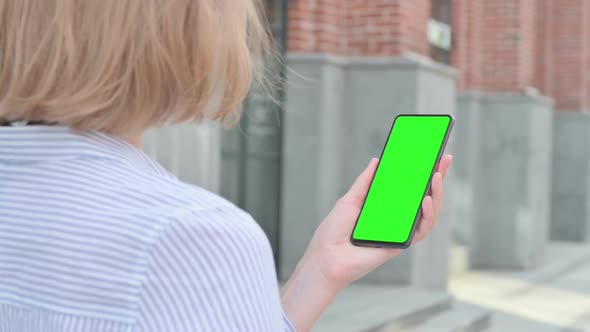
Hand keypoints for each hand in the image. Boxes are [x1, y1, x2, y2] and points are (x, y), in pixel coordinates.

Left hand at [303, 154, 452, 288]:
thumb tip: (377, 161)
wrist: (326, 256)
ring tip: (436, 177)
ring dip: (436, 195)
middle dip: (438, 179)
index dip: (424, 173)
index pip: (409, 188)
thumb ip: (365, 182)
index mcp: (384, 206)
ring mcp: (400, 231)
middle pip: (424, 198)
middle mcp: (395, 219)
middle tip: (444, 160)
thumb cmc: (334, 231)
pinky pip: (421, 231)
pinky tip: (424, 201)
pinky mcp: (400, 244)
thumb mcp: (349, 200)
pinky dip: (426, 215)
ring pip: (429, 214)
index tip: (435, 155)